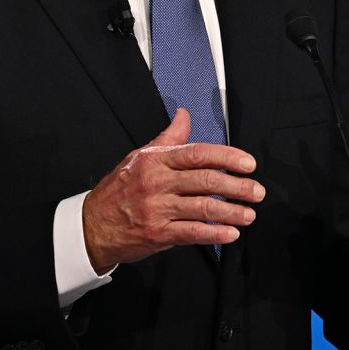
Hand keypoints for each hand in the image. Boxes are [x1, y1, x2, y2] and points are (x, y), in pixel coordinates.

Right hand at [81, 108, 265, 271]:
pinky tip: (230, 234)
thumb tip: (184, 115)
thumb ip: (168, 138)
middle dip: (238, 187)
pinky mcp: (157, 234)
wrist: (91, 225)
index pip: (198, 153)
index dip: (228, 157)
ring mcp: (158, 209)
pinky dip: (215, 234)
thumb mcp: (140, 156)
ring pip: (204, 208)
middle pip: (206, 181)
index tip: (248, 163)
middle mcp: (158, 183)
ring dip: (232, 212)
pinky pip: (192, 233)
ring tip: (249, 214)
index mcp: (156, 161)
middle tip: (257, 191)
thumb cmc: (118, 189)